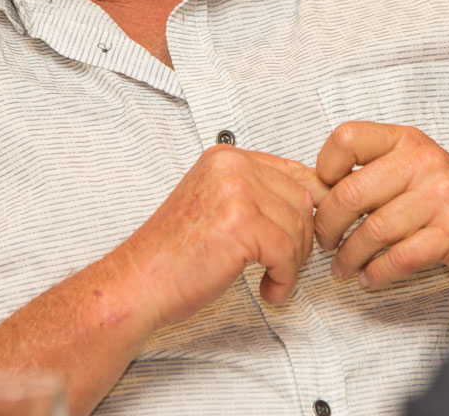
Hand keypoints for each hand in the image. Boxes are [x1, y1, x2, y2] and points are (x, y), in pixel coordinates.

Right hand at [113, 144, 327, 332]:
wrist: (138, 283)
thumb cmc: (172, 254)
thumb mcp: (216, 206)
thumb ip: (255, 195)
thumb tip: (310, 201)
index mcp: (225, 158)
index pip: (294, 172)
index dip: (306, 209)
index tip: (301, 236)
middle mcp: (231, 167)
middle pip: (302, 199)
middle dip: (300, 239)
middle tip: (284, 264)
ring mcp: (236, 192)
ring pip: (298, 227)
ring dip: (292, 263)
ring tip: (273, 279)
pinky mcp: (240, 224)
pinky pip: (287, 253)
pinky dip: (285, 279)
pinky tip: (270, 290)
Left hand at [314, 121, 448, 288]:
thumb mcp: (415, 166)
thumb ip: (373, 171)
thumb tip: (316, 193)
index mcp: (408, 140)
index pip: (348, 138)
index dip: (324, 166)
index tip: (322, 192)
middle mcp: (424, 162)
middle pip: (350, 194)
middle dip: (327, 225)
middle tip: (324, 242)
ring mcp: (441, 198)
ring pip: (372, 232)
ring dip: (348, 257)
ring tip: (342, 267)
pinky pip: (397, 259)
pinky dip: (376, 274)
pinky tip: (369, 278)